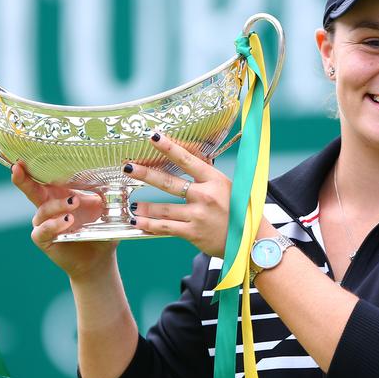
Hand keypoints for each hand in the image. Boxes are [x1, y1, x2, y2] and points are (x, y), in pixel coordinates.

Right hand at [11, 162, 117, 280]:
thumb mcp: (104, 206)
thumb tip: (119, 171)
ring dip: (57, 205)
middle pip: (31, 190)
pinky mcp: (43, 239)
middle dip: (23, 179)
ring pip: (42, 210)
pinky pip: (42, 230)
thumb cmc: (99, 228)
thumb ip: (106, 190)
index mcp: (60, 194)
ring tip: (74, 202)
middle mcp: (48, 206)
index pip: (44, 177)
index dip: (31, 166)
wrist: (99, 256)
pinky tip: (66, 221)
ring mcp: (44, 223)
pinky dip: (53, 225)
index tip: (22, 154)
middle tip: (19, 168)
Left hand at [124, 132, 231, 257]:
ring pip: (164, 208)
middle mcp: (206, 196)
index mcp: (215, 180)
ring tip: (132, 204)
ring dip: (145, 206)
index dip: (170, 147)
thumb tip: (188, 152)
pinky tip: (138, 222)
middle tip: (128, 168)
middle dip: (146, 174)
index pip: (188, 160)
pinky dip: (150, 225)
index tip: (154, 137)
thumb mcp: (226, 185)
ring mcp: (198, 215)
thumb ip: (206, 172)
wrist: (250, 240)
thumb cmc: (239, 210)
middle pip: (169, 183)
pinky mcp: (193, 233)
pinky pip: (166, 228)